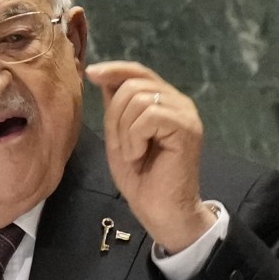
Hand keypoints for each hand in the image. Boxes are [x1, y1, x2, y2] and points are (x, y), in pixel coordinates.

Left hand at [85, 61, 216, 253]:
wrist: (160, 210)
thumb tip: (102, 76)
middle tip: (123, 146)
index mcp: (164, 102)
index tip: (91, 73)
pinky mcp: (187, 128)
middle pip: (133, 83)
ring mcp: (185, 114)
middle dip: (115, 114)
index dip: (115, 69)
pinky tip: (140, 155)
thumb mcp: (119, 137)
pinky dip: (135, 138)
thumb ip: (115, 108)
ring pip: (138, 98)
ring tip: (134, 153)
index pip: (138, 71)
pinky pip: (148, 116)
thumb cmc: (141, 179)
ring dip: (125, 131)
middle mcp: (178, 102)